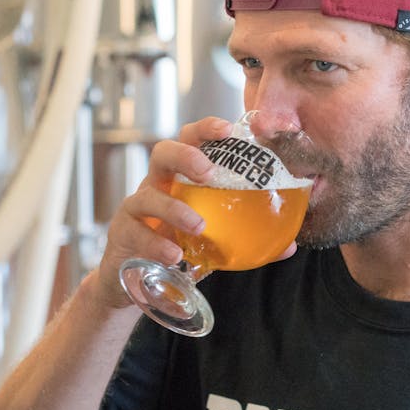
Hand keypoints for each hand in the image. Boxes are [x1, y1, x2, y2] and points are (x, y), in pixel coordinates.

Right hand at [95, 117, 232, 307]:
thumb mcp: (214, 237)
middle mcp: (156, 185)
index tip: (229, 130)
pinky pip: (135, 232)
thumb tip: (289, 245)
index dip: (206, 129)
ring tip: (199, 225)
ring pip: (146, 195)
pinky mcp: (121, 235)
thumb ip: (249, 237)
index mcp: (181, 178)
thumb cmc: (178, 246)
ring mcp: (135, 209)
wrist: (133, 280)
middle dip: (184, 155)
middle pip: (162, 153)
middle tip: (208, 171)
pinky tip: (172, 254)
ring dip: (173, 208)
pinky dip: (154, 242)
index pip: (191, 141)